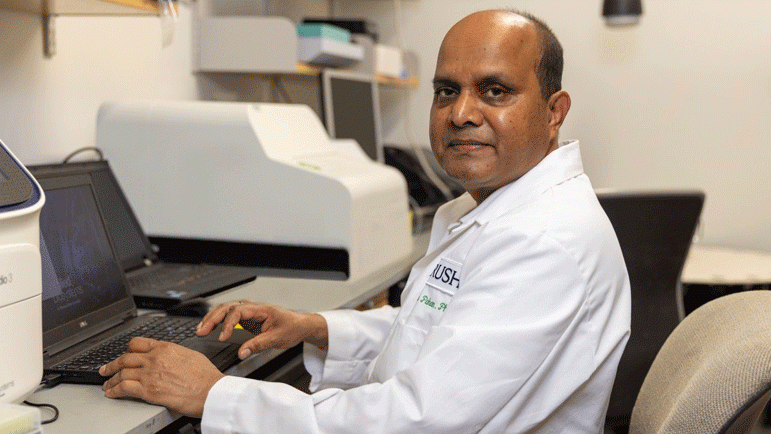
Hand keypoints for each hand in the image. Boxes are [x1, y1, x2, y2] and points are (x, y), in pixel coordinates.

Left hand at [99, 337, 224, 417]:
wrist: (210, 390)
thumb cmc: (205, 376)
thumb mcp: (190, 354)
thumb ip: (173, 353)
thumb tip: (168, 356)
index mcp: (165, 348)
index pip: (137, 343)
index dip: (126, 350)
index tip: (123, 355)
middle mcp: (155, 358)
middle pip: (125, 358)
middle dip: (111, 365)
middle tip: (105, 369)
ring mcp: (150, 374)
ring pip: (121, 373)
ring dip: (110, 380)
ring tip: (106, 385)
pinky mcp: (148, 391)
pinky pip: (124, 388)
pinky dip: (114, 390)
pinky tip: (111, 393)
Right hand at [196, 301, 327, 358]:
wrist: (300, 325)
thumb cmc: (291, 327)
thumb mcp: (277, 338)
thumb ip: (258, 345)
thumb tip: (242, 353)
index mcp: (261, 309)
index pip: (238, 312)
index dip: (228, 324)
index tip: (222, 337)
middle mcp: (253, 308)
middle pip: (227, 307)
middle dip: (212, 318)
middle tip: (201, 331)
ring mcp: (249, 312)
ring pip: (226, 310)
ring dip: (212, 318)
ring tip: (201, 329)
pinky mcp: (247, 319)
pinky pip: (229, 317)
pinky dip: (218, 321)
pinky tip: (210, 328)